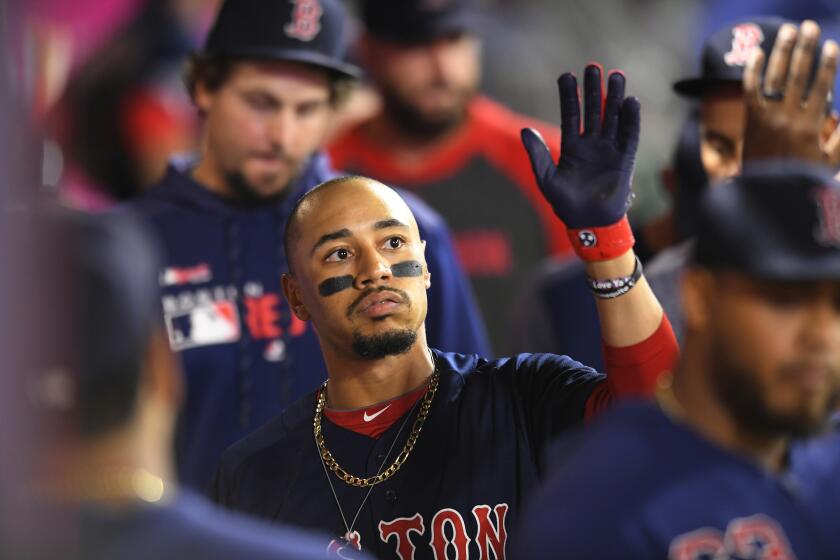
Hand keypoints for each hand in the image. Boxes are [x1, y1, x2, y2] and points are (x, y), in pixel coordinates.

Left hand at [521, 64, 640, 228]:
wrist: (588, 224)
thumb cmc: (565, 204)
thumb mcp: (546, 177)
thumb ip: (538, 154)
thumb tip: (524, 130)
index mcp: (572, 147)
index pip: (572, 115)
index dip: (569, 96)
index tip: (567, 76)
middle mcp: (592, 145)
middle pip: (594, 111)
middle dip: (593, 90)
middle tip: (594, 67)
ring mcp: (609, 151)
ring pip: (613, 118)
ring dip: (614, 98)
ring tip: (616, 76)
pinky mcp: (624, 160)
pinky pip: (629, 136)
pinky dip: (631, 120)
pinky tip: (631, 102)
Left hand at [742, 20, 839, 164]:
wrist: (763, 194)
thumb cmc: (798, 178)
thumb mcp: (828, 162)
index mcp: (810, 125)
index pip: (821, 86)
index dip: (827, 64)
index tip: (831, 46)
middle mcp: (788, 117)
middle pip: (798, 75)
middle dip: (805, 49)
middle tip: (809, 28)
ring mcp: (766, 118)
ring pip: (774, 77)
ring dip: (782, 51)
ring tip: (789, 31)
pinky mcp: (750, 120)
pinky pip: (750, 91)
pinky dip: (752, 71)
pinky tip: (757, 53)